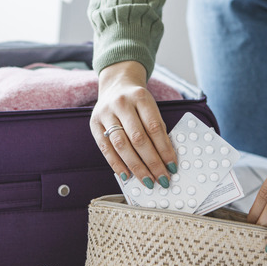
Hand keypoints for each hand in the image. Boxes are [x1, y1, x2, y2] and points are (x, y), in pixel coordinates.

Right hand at [90, 61, 176, 188]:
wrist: (115, 85)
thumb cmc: (136, 101)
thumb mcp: (150, 107)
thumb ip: (157, 128)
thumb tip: (165, 159)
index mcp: (140, 97)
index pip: (154, 127)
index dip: (164, 149)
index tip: (172, 166)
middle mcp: (121, 104)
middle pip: (138, 138)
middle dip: (152, 162)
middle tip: (162, 178)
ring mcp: (106, 113)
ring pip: (121, 145)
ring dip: (135, 166)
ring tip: (147, 180)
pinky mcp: (94, 124)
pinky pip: (105, 148)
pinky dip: (116, 164)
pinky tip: (126, 175)